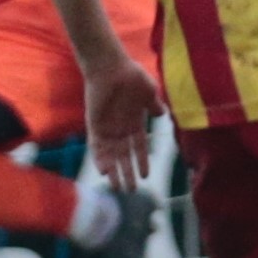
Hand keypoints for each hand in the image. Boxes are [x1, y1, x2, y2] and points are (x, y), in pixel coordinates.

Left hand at [83, 49, 165, 192]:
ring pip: (110, 156)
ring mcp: (106, 128)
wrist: (110, 67)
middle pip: (124, 156)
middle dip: (128, 173)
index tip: (146, 176)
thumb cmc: (131, 76)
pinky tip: (104, 171)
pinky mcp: (94, 125)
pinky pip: (96, 146)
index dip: (143, 161)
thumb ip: (155, 105)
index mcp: (134, 122)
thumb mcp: (149, 92)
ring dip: (114, 171)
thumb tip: (163, 114)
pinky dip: (100, 159)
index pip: (139, 147)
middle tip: (131, 191)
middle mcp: (120, 129)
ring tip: (117, 188)